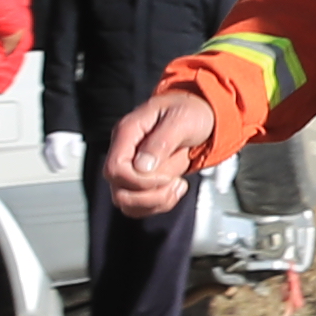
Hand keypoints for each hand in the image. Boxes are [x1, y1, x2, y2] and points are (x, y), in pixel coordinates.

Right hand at [43, 130, 86, 181]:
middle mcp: (50, 140)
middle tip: (58, 172)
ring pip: (44, 153)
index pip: (56, 152)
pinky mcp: (45, 142)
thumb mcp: (75, 137)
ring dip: (48, 163)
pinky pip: (44, 152)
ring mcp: (46, 141)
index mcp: (57, 138)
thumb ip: (75, 146)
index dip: (59, 160)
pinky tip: (52, 165)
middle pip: (48, 154)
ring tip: (55, 171)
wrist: (62, 121)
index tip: (64, 167)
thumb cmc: (70, 130)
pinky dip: (47, 159)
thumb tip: (75, 156)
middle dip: (52, 164)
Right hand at [101, 90, 215, 219]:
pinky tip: (176, 188)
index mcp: (128, 132)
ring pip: (127, 202)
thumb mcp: (182, 120)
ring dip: (157, 201)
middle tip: (176, 181)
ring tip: (178, 185)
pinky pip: (140, 204)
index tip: (167, 177)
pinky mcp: (141, 179)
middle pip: (119, 190)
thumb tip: (141, 167)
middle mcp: (124, 152)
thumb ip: (161, 141)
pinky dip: (160, 204)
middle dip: (151, 194)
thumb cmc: (190, 111)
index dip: (140, 181)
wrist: (200, 114)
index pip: (115, 169)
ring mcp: (130, 167)